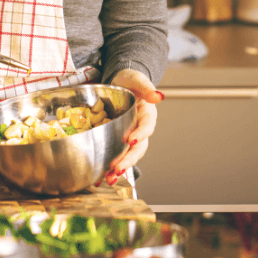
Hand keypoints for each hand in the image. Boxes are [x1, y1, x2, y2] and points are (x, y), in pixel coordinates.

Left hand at [102, 69, 164, 185]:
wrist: (119, 84)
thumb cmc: (129, 81)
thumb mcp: (136, 79)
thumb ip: (146, 86)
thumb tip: (159, 96)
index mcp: (147, 115)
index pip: (147, 127)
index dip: (141, 134)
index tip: (131, 141)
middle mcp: (139, 129)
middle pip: (138, 148)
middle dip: (128, 160)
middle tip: (117, 169)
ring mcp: (129, 136)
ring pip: (127, 156)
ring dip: (119, 169)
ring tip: (109, 179)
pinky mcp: (117, 141)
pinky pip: (115, 155)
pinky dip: (107, 168)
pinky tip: (98, 178)